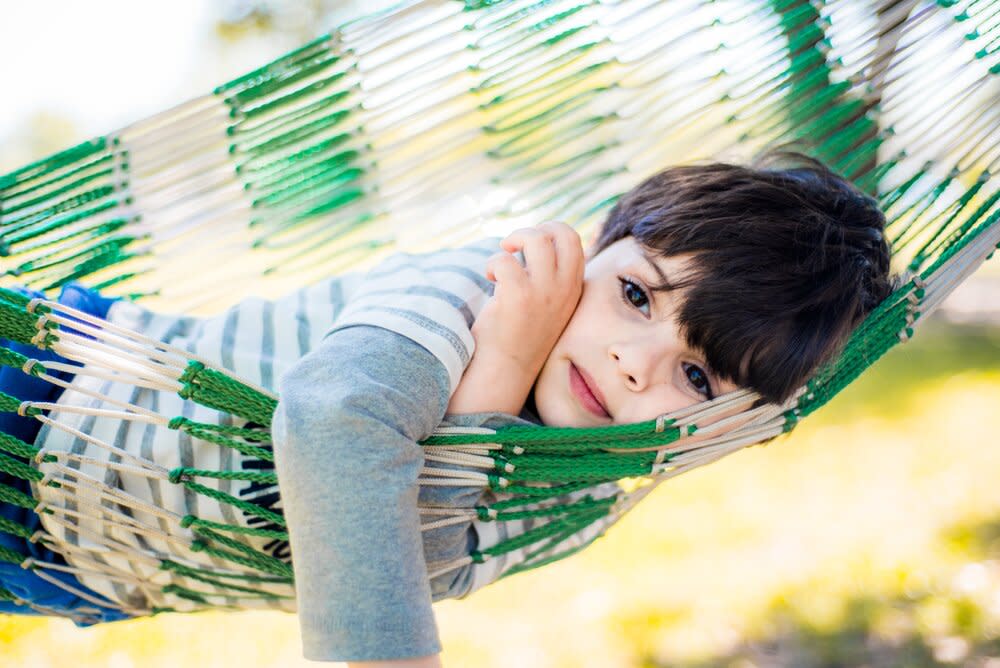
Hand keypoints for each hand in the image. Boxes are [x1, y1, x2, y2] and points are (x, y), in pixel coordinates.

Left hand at [474, 221, 584, 376]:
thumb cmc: (520, 333)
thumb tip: (535, 239)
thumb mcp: (547, 301)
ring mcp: (545, 293)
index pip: (573, 239)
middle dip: (533, 230)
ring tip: (500, 262)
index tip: (528, 248)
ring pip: (536, 238)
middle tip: (513, 248)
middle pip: (562, 232)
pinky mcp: (519, 298)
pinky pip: (506, 260)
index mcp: (574, 287)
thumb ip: (549, 275)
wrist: (507, 370)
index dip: (548, 232)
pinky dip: (493, 262)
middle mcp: (565, 288)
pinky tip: (490, 278)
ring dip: (512, 241)